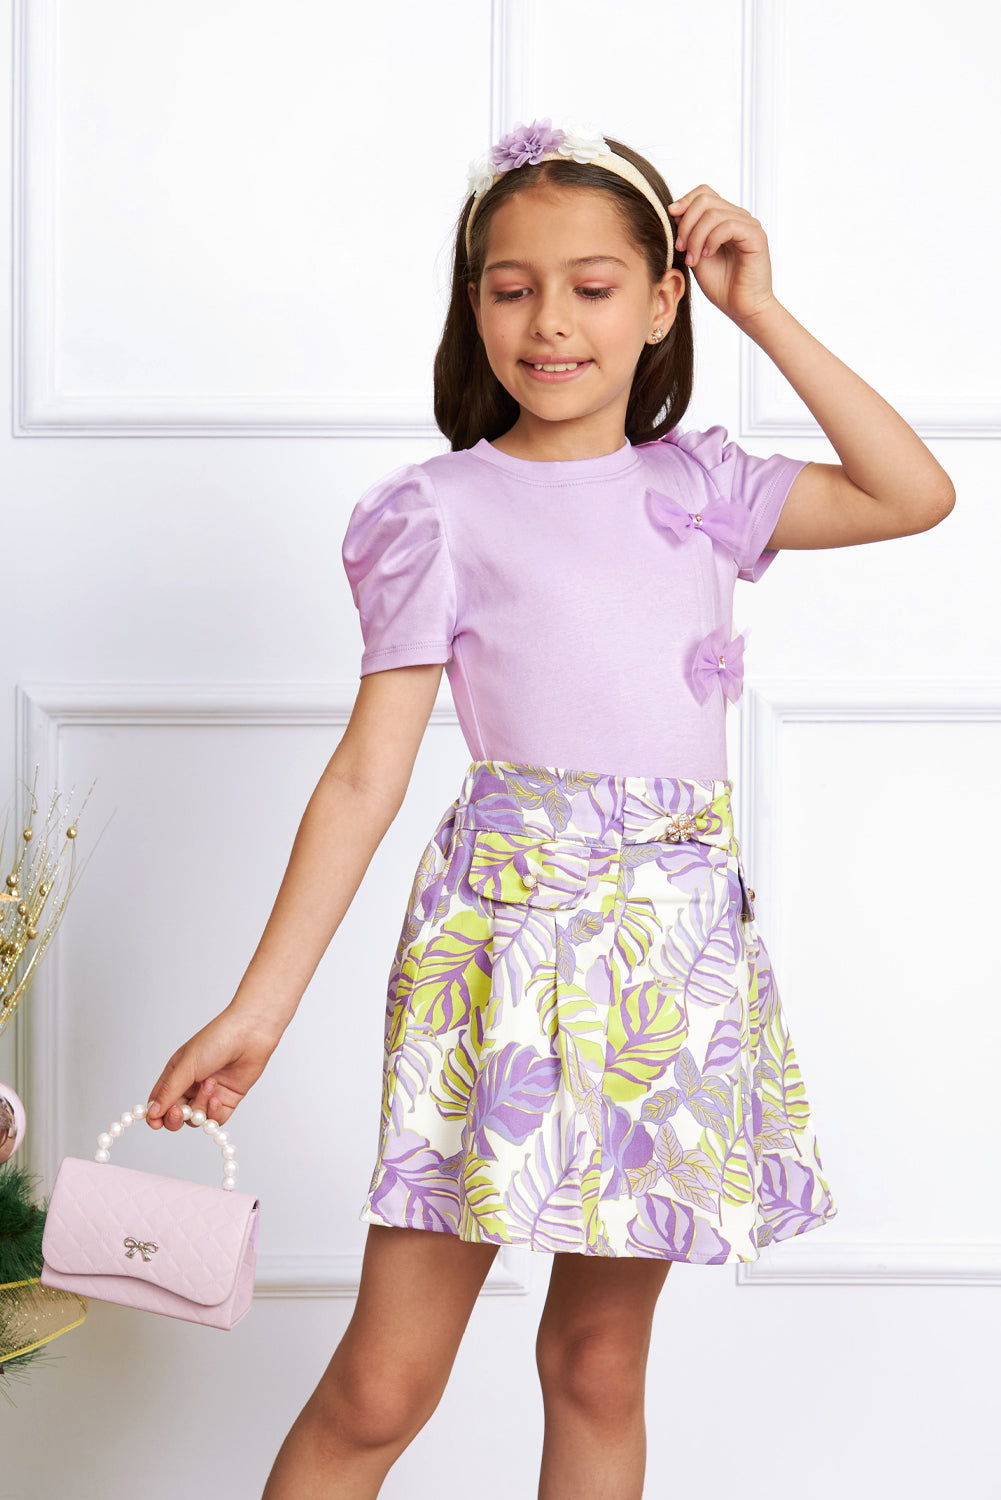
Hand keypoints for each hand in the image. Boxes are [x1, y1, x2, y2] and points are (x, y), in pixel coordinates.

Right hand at [145, 1006, 281, 1132]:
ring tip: (211, 1084)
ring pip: (196, 1118)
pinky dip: (214, 1113)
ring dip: (201, 1106)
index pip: (159, 1100)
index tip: (154, 1123)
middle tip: (180, 1112)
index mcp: (176, 1074)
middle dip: (176, 1118)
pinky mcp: (228, 1099)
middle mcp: (191, 1085)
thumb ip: (169, 1091)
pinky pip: (216, 1119)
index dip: (155, 1114)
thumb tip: (151, 1113)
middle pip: (176, 1114)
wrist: (250, 1033)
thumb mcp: (187, 1065)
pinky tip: (218, 1098)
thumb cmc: (216, 1040)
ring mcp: (210, 1094)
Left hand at [668, 186, 776, 325]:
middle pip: (705, 199)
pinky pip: (728, 225)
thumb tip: (673, 211)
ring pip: (713, 213)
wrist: (742, 308)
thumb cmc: (721, 286)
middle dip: (686, 223)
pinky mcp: (756, 236)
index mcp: (725, 218)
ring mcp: (749, 224)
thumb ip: (688, 233)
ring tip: (692, 259)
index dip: (684, 202)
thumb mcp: (695, 255)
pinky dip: (711, 240)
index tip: (669, 218)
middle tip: (680, 248)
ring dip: (695, 237)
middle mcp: (738, 217)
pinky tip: (707, 256)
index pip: (703, 193)